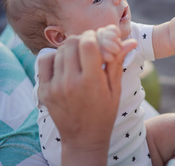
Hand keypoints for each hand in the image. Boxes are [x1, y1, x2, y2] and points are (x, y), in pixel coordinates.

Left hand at [37, 30, 136, 164]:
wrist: (83, 138)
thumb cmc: (104, 113)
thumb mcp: (115, 89)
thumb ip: (117, 62)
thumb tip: (130, 40)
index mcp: (91, 81)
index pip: (87, 43)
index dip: (93, 36)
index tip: (97, 40)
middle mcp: (70, 82)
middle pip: (72, 42)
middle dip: (82, 39)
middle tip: (88, 47)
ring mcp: (54, 86)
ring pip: (59, 50)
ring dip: (70, 48)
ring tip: (78, 58)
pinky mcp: (43, 90)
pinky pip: (44, 61)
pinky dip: (54, 56)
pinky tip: (64, 63)